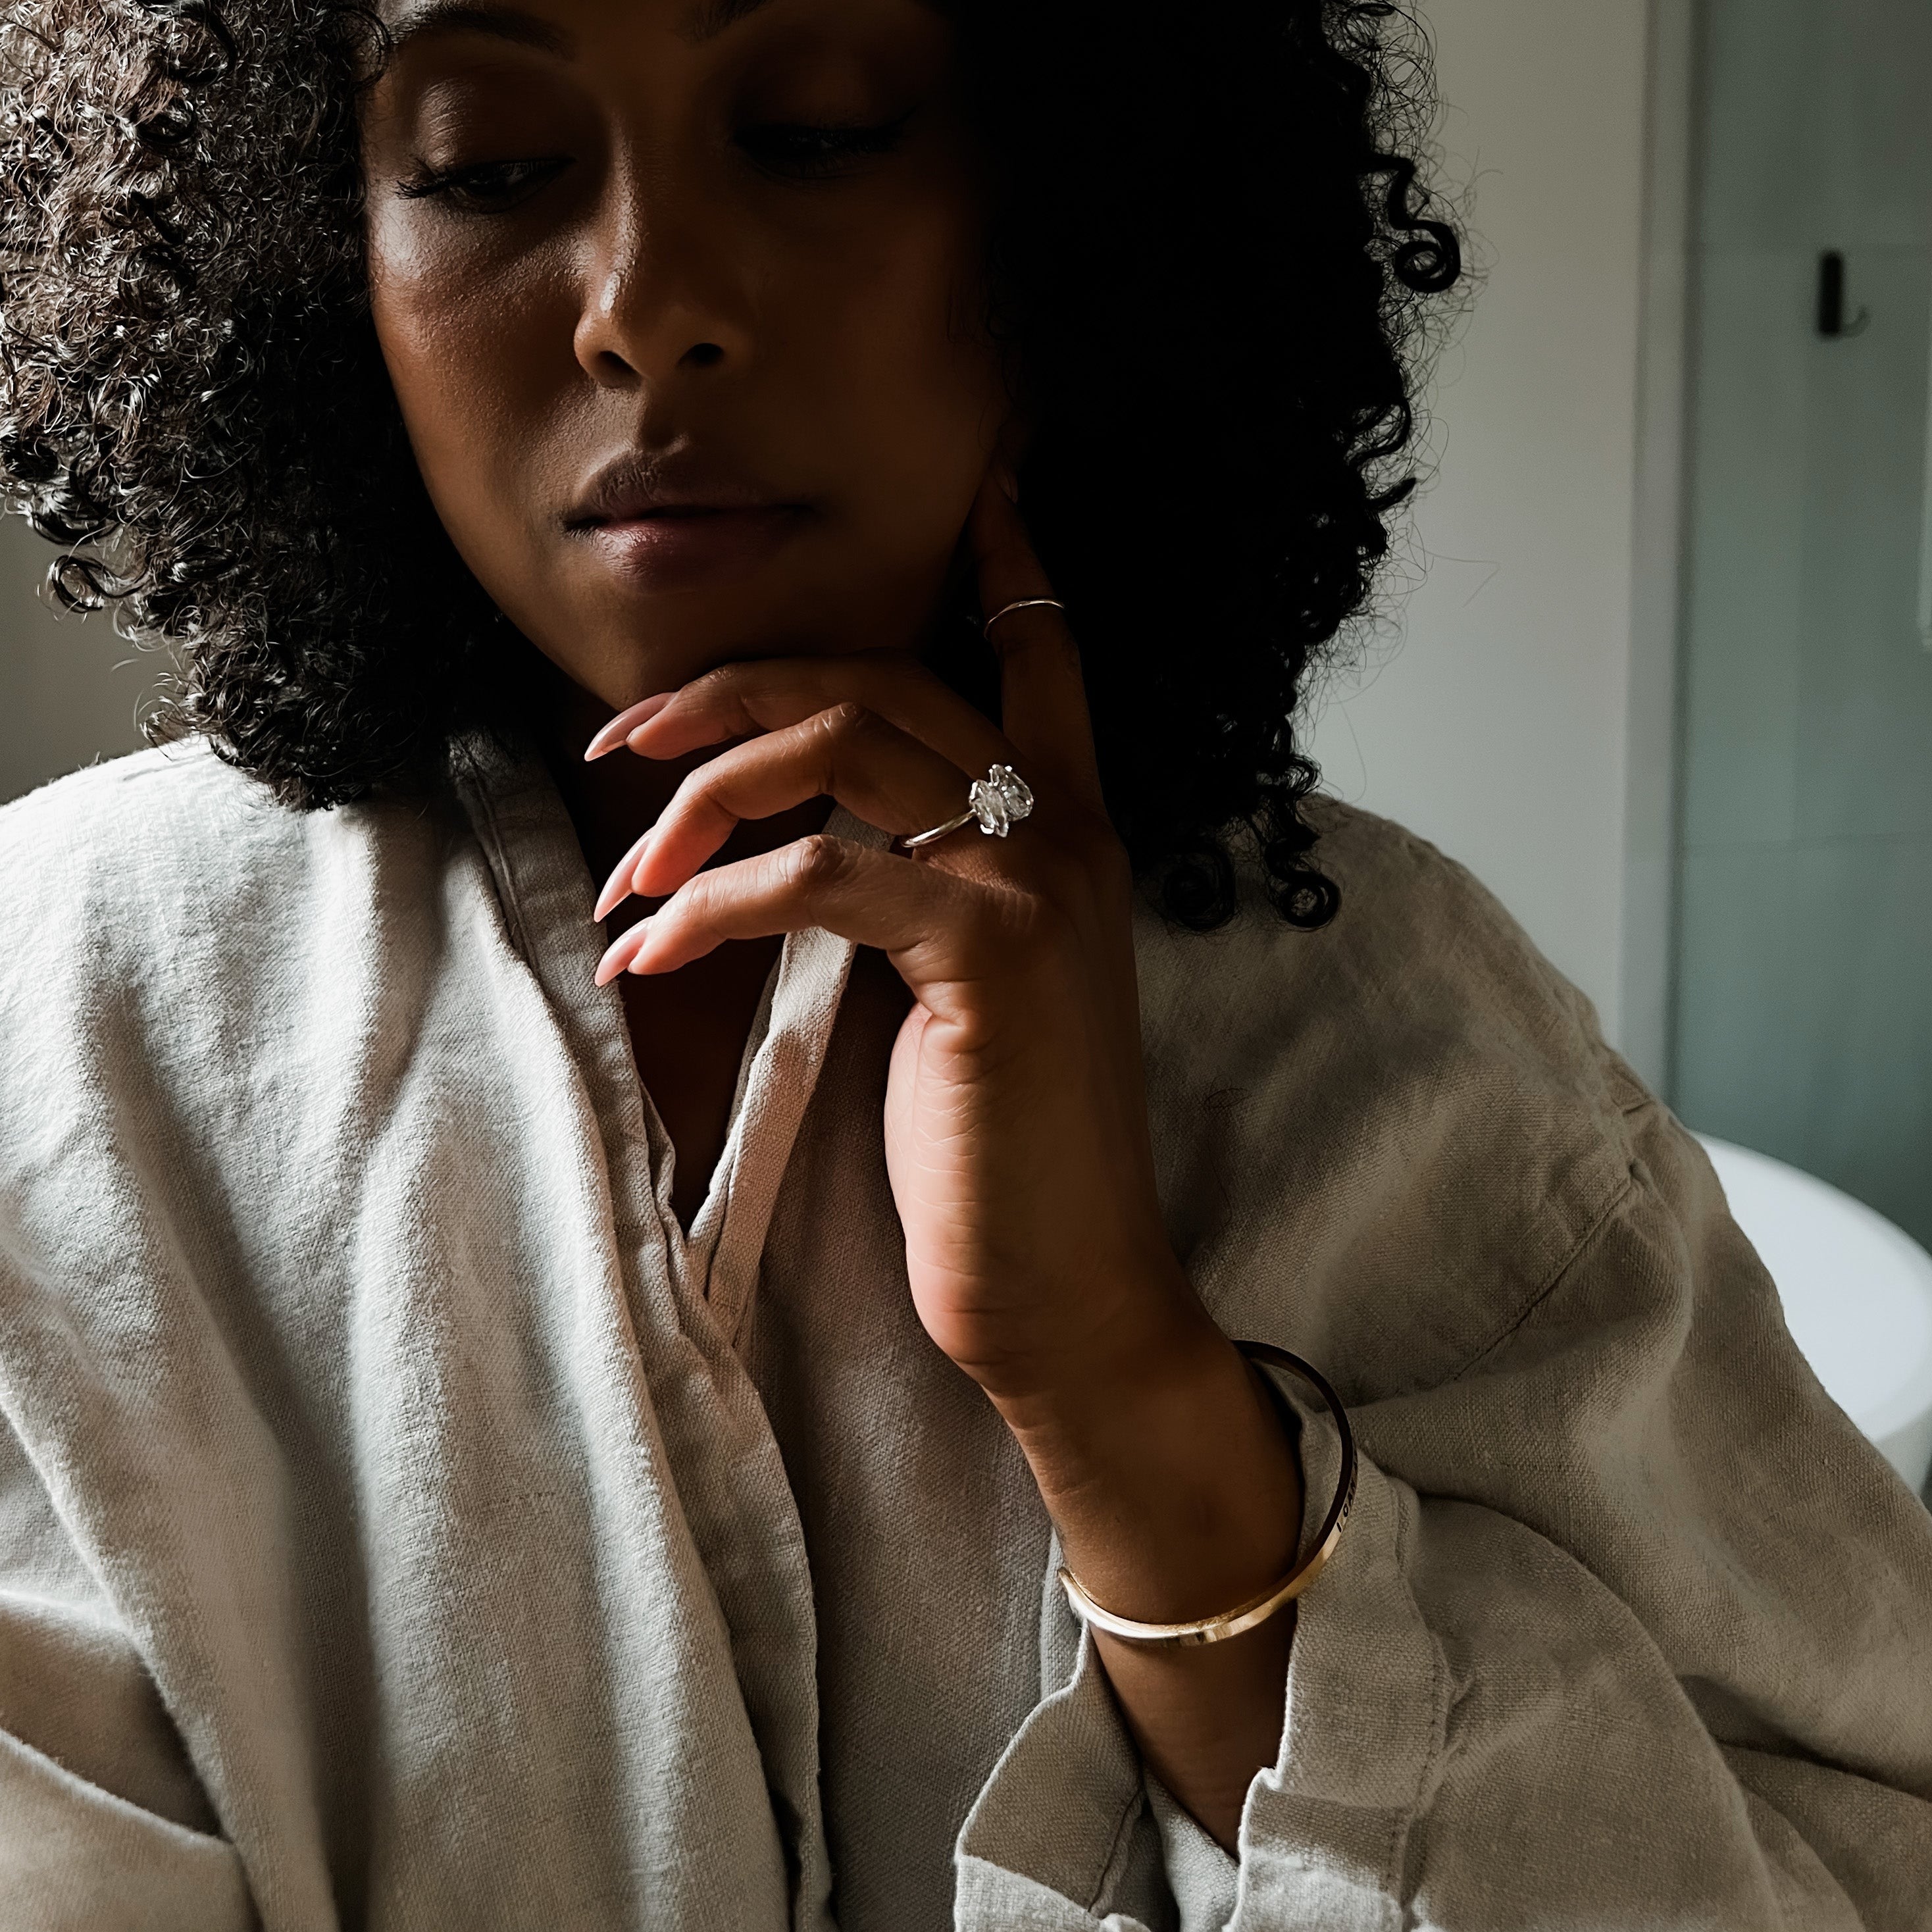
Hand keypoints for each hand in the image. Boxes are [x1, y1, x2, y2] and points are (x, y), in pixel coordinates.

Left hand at [588, 470, 1200, 1412]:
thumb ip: (918, 888)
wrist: (1064, 1284)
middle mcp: (1065, 830)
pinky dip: (711, 903)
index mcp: (1069, 830)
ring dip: (703, 797)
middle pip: (883, 677)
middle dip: (732, 692)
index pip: (1046, 656)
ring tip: (624, 876)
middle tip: (622, 743)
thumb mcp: (961, 991)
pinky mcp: (989, 948)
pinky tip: (646, 949)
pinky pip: (819, 870)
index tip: (985, 481)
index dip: (1015, 560)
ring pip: (844, 744)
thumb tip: (808, 837)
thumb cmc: (997, 1148)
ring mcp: (1036, 880)